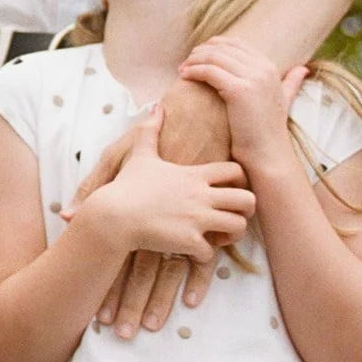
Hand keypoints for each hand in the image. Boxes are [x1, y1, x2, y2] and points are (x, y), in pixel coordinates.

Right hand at [74, 106, 253, 336]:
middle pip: (248, 200)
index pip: (236, 171)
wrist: (112, 216)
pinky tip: (191, 250)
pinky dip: (204, 254)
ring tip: (218, 236)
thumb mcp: (141, 155)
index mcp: (194, 176)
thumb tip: (156, 107)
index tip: (230, 188)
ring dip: (231, 235)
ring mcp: (196, 219)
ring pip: (238, 227)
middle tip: (233, 215)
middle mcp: (201, 196)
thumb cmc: (127, 187)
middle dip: (246, 210)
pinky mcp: (188, 241)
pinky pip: (212, 252)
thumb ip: (151, 130)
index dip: (240, 180)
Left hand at [179, 37, 307, 171]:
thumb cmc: (268, 132)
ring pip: (214, 57)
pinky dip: (194, 71)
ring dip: (194, 60)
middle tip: (186, 61)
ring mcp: (253, 78)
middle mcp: (263, 69)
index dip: (214, 45)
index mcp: (270, 68)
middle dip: (201, 51)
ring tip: (182, 69)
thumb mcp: (284, 101)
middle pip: (223, 47)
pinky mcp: (239, 90)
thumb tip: (303, 69)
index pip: (237, 44)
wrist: (268, 155)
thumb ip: (291, 83)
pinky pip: (209, 71)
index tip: (198, 54)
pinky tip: (184, 76)